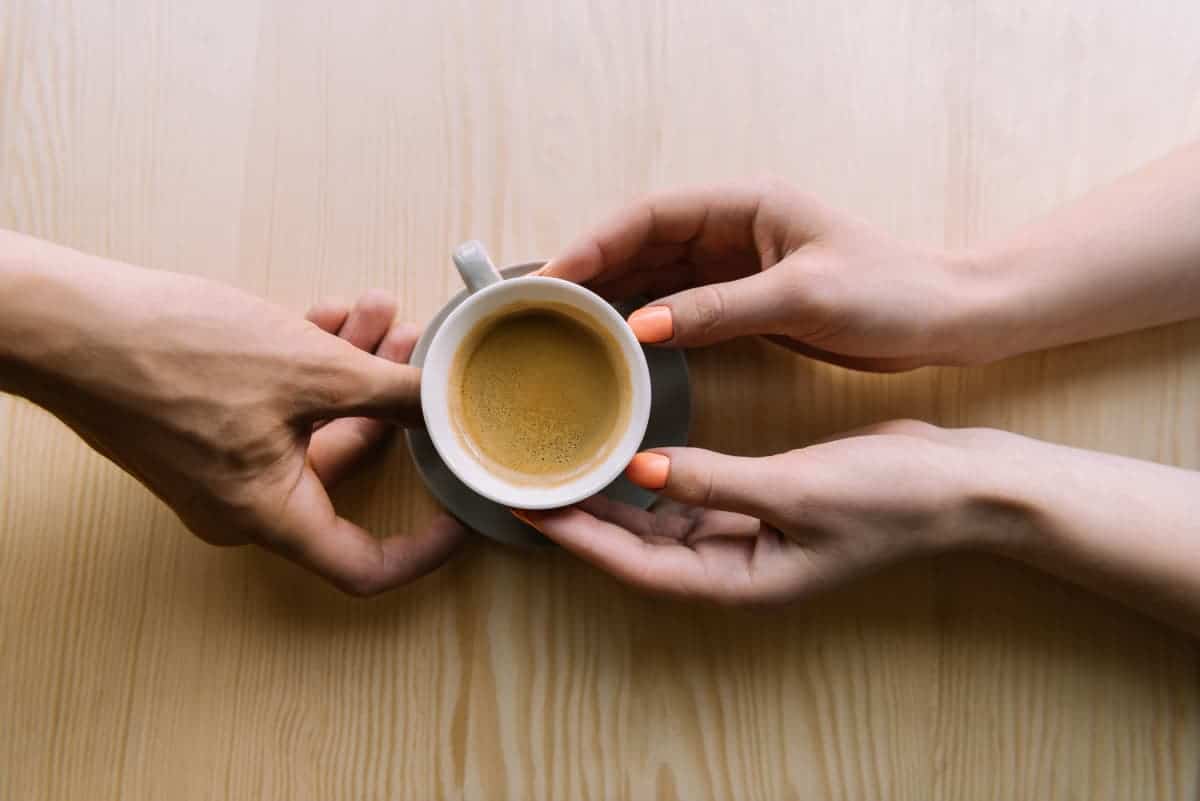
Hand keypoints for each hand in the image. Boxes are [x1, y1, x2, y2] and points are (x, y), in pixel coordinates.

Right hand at [12, 260, 465, 594]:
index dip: (423, 548)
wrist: (66, 322)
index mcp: (267, 515)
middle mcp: (242, 504)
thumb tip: (445, 406)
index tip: (461, 514)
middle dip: (391, 409)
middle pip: (343, 468)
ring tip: (384, 315)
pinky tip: (334, 315)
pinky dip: (308, 366)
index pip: (362, 566)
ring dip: (352, 371)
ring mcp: (219, 465)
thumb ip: (390, 395)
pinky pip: (276, 406)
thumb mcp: (308, 370)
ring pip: (312, 424)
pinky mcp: (202, 425)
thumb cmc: (172, 354)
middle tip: (423, 362)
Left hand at [514, 422, 1015, 603]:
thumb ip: (716, 481)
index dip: (579, 540)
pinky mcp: (758, 503)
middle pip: (637, 548)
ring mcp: (746, 537)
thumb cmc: (890, 497)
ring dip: (612, 500)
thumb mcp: (799, 489)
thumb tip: (641, 469)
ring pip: (658, 524)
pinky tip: (625, 450)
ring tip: (562, 464)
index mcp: (741, 580)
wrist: (958, 482)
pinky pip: (689, 496)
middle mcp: (735, 566)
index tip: (528, 509)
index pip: (638, 567)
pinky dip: (654, 477)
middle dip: (582, 520)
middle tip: (528, 482)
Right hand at [542, 181, 981, 370]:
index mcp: (746, 204)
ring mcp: (738, 264)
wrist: (944, 318)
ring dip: (614, 298)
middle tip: (543, 307)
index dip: (597, 241)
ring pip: (656, 274)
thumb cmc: (888, 291)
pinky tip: (617, 343)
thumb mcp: (799, 295)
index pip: (651, 215)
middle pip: (644, 243)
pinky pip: (681, 305)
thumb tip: (639, 326)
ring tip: (565, 328)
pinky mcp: (746, 299)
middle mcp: (734, 228)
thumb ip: (716, 309)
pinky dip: (647, 322)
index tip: (556, 276)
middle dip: (594, 270)